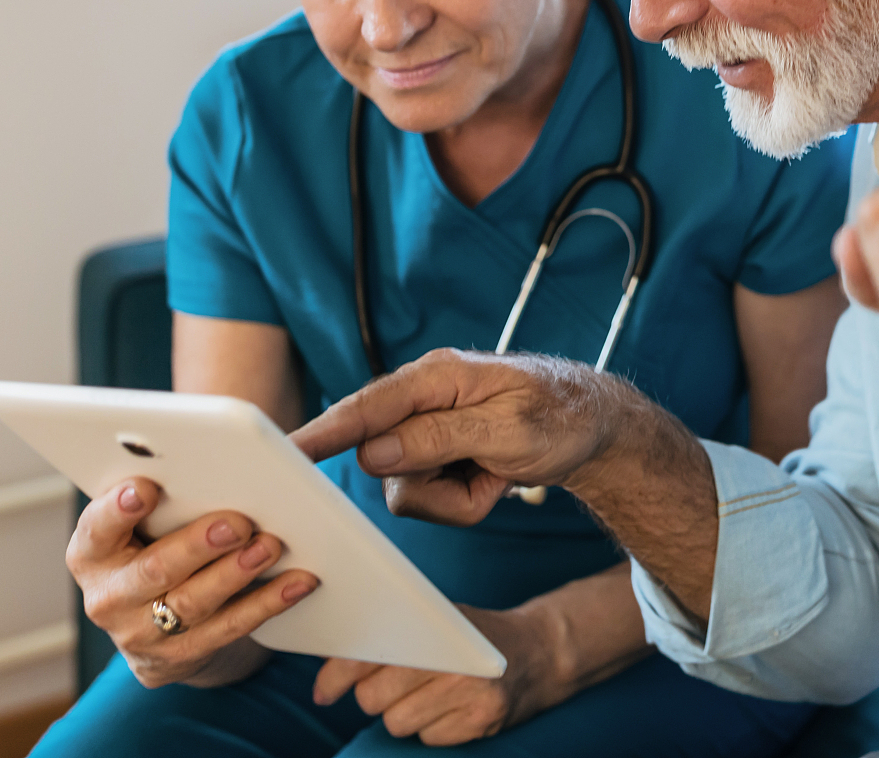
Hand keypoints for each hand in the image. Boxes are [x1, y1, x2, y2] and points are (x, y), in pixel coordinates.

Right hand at [67, 478, 317, 687]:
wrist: (153, 625)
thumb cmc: (155, 546)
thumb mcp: (143, 523)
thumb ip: (164, 496)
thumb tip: (214, 461)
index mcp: (91, 553)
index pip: (97, 530)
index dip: (118, 510)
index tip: (146, 487)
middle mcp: (108, 598)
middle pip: (153, 570)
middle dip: (198, 544)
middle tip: (238, 521)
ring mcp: (139, 635)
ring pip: (193, 603)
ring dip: (236, 573)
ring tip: (270, 546)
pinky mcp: (177, 659)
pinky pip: (228, 629)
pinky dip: (266, 603)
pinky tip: (298, 581)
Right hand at [291, 349, 628, 526]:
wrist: (594, 427)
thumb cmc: (559, 415)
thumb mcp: (507, 430)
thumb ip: (437, 438)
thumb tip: (372, 453)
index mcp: (435, 377)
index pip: (366, 407)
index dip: (322, 432)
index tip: (284, 452)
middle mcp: (422, 400)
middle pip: (383, 462)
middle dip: (433, 484)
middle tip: (486, 472)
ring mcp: (427, 431)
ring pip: (404, 489)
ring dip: (456, 497)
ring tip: (498, 474)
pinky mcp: (435, 457)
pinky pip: (427, 499)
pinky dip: (464, 501)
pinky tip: (493, 479)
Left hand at [312, 603, 571, 745]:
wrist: (542, 651)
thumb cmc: (478, 635)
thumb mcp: (440, 619)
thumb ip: (395, 634)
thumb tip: (331, 666)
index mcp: (437, 627)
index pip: (372, 656)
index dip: (339, 675)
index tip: (323, 690)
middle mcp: (454, 661)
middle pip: (375, 698)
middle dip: (375, 695)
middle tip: (392, 684)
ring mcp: (471, 695)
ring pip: (398, 723)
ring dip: (404, 713)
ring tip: (428, 694)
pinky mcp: (483, 723)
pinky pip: (428, 739)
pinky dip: (433, 728)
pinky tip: (452, 708)